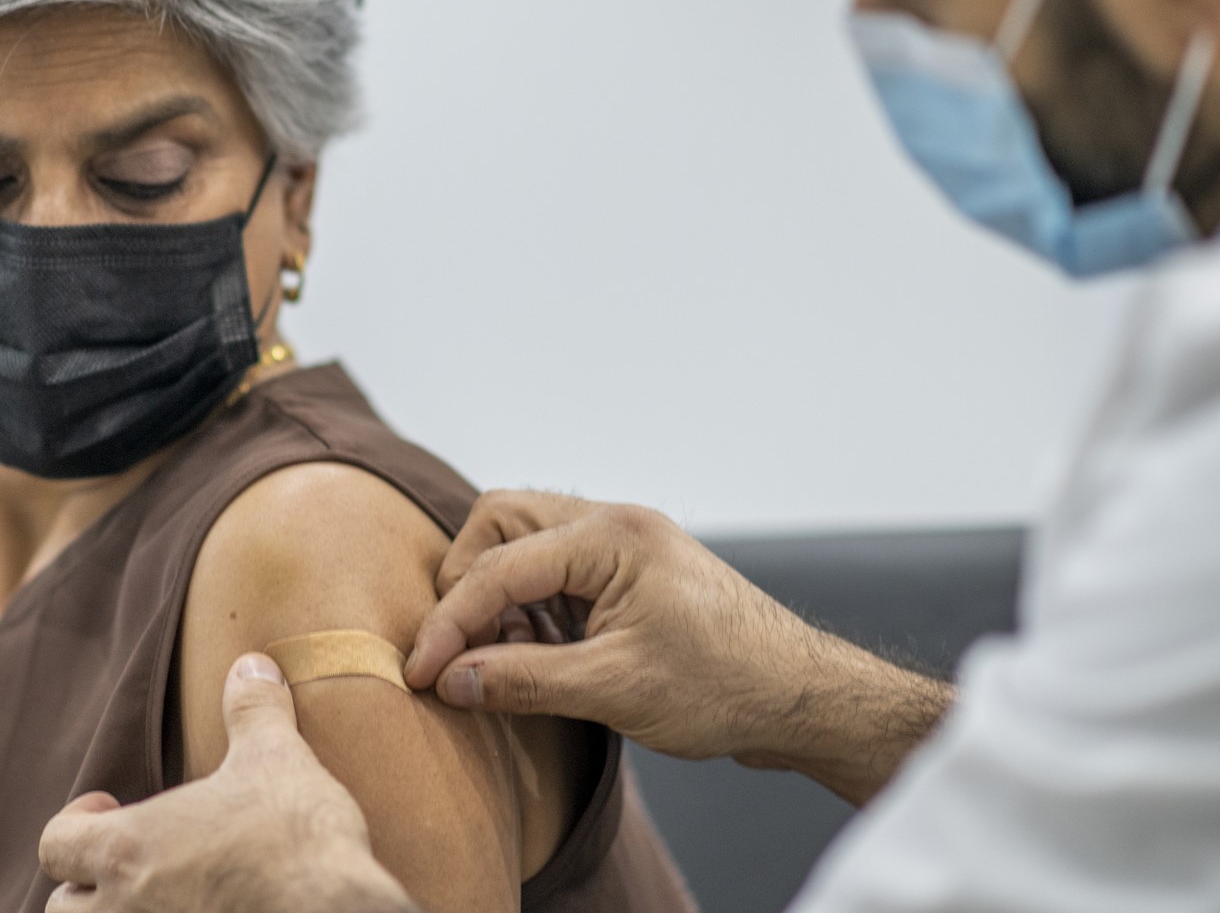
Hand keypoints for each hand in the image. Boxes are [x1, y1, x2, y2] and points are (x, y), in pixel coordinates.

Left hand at [38, 653, 418, 912]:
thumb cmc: (296, 840)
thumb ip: (253, 710)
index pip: (54, 843)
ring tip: (162, 895)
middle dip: (90, 883)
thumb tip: (252, 666)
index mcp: (126, 851)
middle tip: (137, 859)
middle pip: (62, 907)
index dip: (77, 823)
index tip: (110, 808)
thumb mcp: (276, 759)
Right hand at [404, 492, 951, 805]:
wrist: (798, 697)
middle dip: (468, 583)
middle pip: (500, 521)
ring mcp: (621, 545)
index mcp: (611, 537)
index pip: (498, 567)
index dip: (450, 624)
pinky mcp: (626, 574)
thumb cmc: (723, 686)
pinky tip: (534, 658)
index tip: (421, 674)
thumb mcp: (613, 690)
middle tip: (462, 650)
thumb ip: (523, 680)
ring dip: (498, 597)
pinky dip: (529, 609)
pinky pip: (552, 571)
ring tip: (502, 661)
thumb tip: (452, 682)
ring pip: (523, 542)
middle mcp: (613, 524)